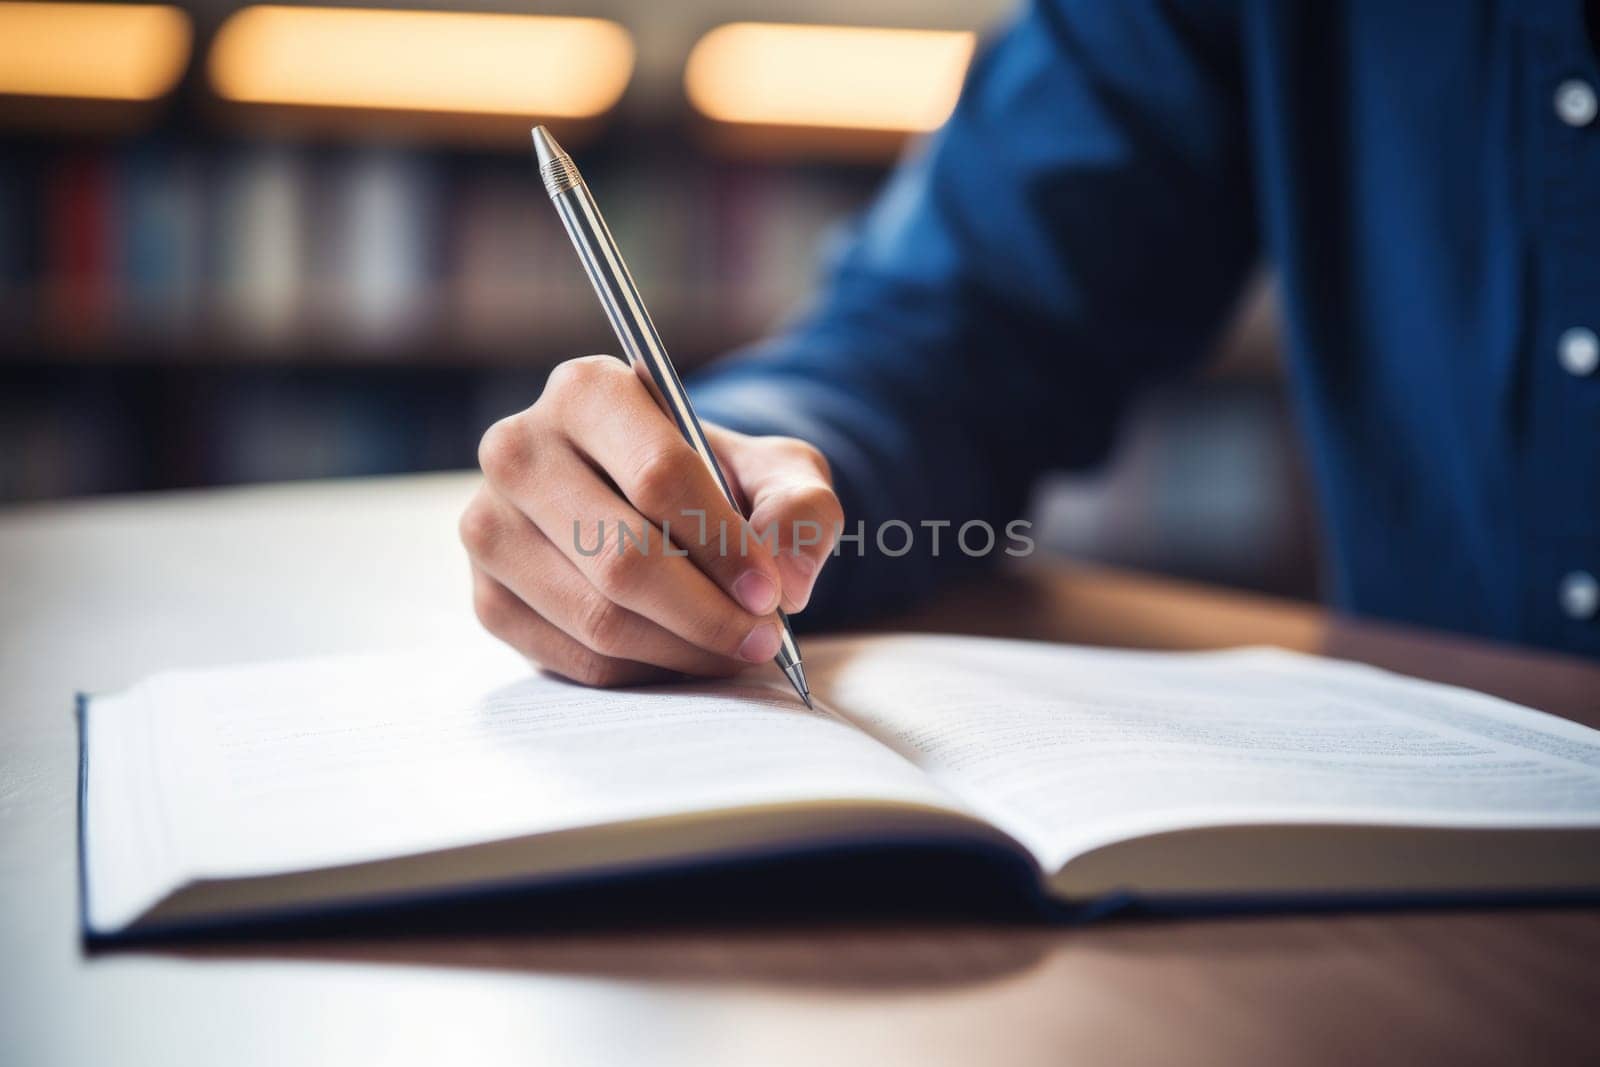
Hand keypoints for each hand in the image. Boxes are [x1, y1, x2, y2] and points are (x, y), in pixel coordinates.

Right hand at [460, 355, 841, 685]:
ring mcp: (489, 526)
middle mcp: (518, 449)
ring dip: (681, 649)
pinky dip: (643, 670)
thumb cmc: (716, 481)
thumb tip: (788, 580)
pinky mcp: (487, 596)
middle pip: (621, 556)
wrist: (653, 506)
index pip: (659, 476)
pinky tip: (684, 655)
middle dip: (706, 611)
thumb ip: (801, 510)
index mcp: (587, 391)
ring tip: (733, 649)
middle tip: (762, 638)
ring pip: (597, 616)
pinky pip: (575, 657)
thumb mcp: (777, 471)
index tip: (772, 593)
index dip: (723, 546)